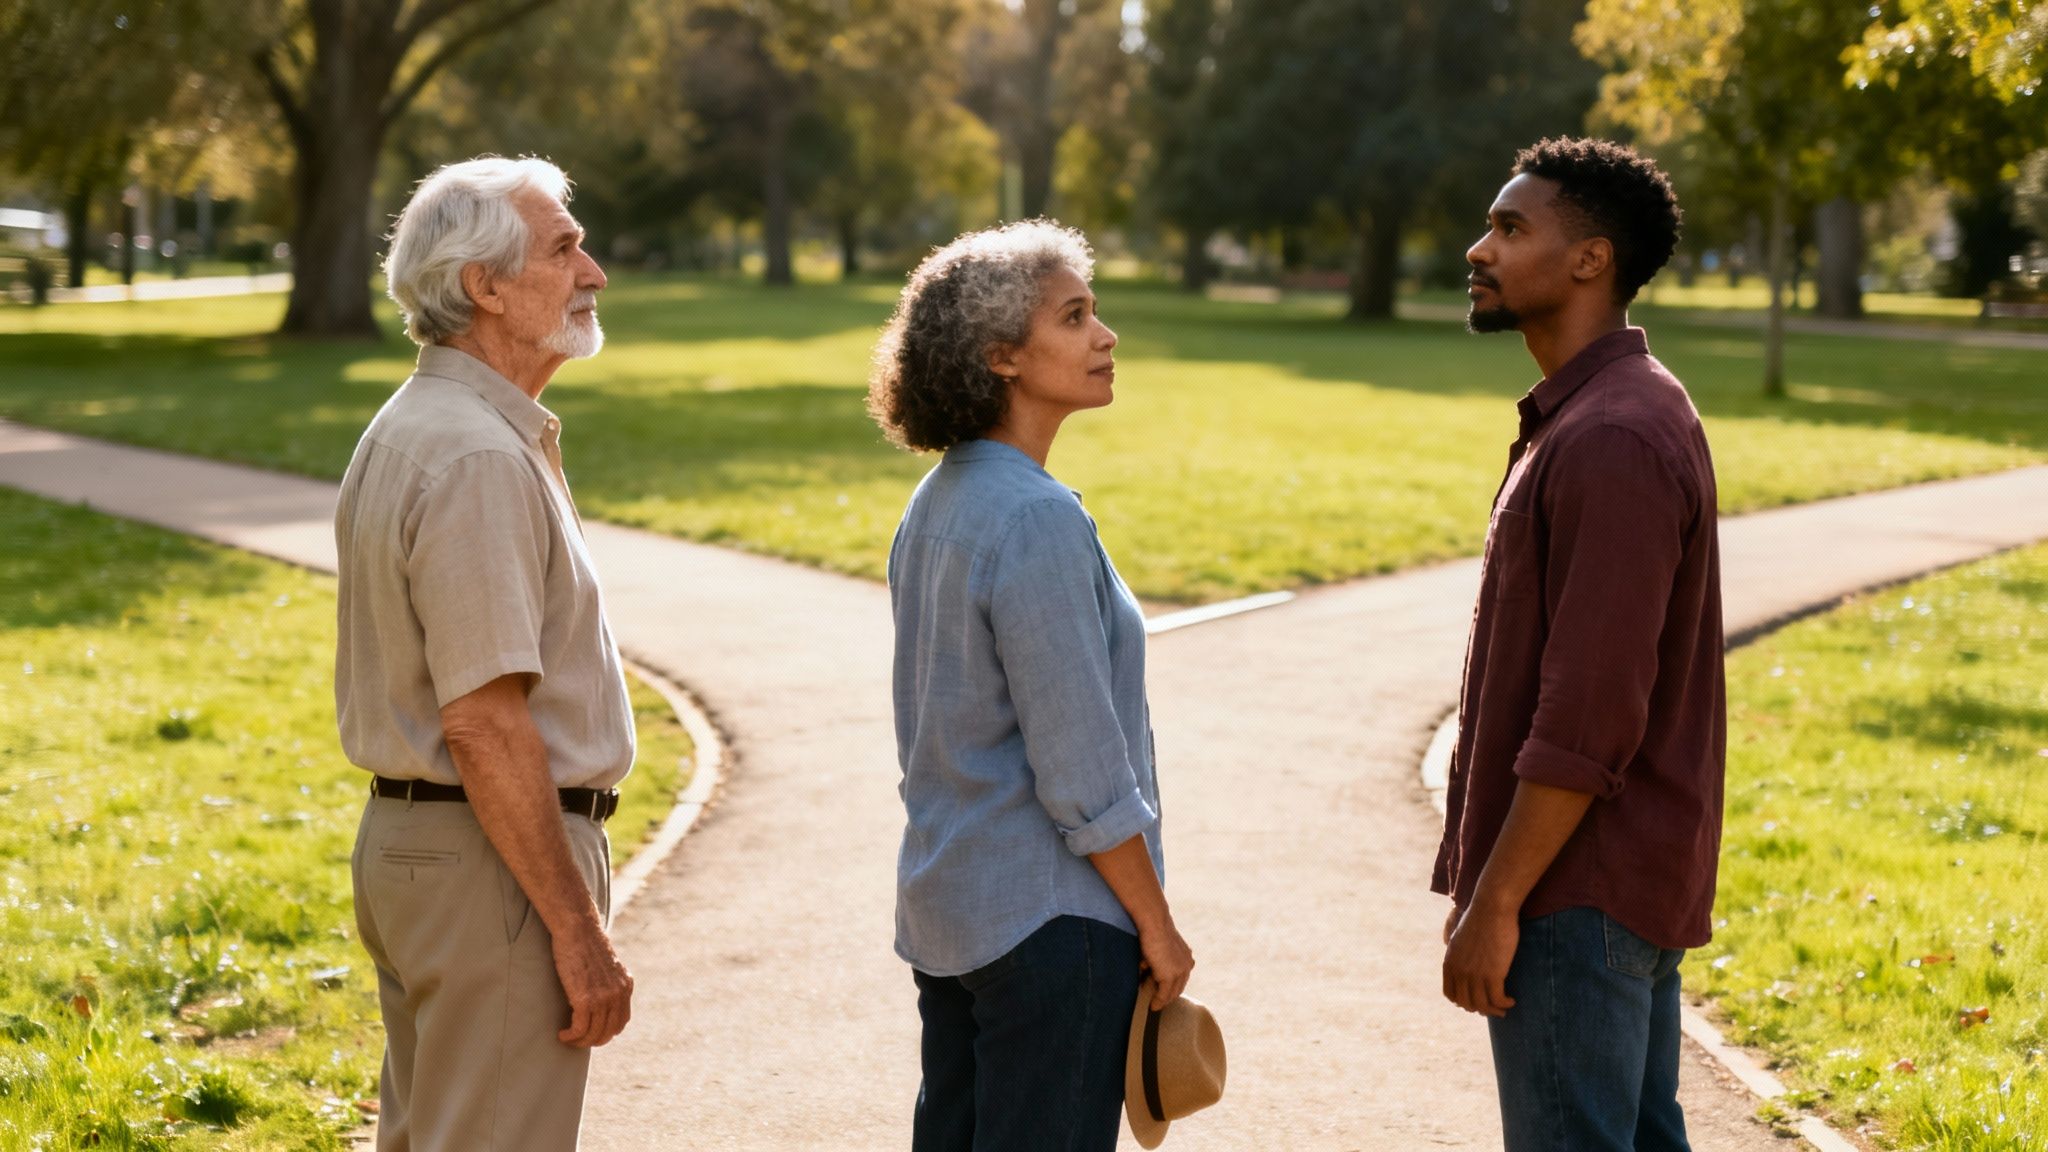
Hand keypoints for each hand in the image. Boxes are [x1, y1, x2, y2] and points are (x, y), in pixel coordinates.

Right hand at [553, 921, 633, 1046]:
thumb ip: (610, 982)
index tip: (592, 1033)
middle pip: (609, 1032)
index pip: (622, 1021)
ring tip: (568, 1038)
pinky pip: (579, 1029)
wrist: (578, 929)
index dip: (607, 1032)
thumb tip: (602, 999)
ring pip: (594, 1034)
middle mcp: (619, 994)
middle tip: (578, 1040)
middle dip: (593, 1041)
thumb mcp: (607, 965)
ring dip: (579, 1041)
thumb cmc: (586, 944)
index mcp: (626, 985)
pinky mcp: (585, 1000)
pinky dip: (571, 1036)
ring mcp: (603, 998)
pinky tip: (562, 1034)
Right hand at [1137, 919, 1194, 1008]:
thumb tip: (1147, 967)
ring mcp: (1179, 972)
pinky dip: (1158, 1002)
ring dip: (1163, 1001)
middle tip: (1159, 1002)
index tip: (1165, 991)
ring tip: (1155, 1005)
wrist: (1155, 923)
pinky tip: (1153, 1006)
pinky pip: (1163, 995)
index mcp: (1187, 957)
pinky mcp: (1169, 977)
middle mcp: (1187, 965)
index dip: (1173, 986)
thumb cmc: (1154, 928)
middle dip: (1169, 996)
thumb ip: (1162, 954)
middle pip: (1179, 987)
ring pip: (1172, 993)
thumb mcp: (1162, 942)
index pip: (1181, 977)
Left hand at [1442, 904, 1517, 1017]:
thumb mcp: (1460, 937)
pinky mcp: (1493, 974)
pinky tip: (1511, 1001)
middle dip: (1479, 1009)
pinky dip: (1504, 1004)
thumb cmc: (1480, 918)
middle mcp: (1459, 971)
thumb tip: (1463, 962)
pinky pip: (1497, 999)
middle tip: (1492, 1008)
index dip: (1462, 1002)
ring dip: (1494, 1011)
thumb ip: (1458, 952)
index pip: (1450, 994)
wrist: (1492, 907)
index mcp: (1450, 962)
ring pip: (1482, 1005)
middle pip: (1466, 1003)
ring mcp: (1475, 974)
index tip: (1475, 1002)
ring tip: (1504, 1008)